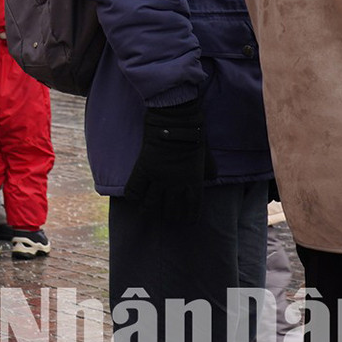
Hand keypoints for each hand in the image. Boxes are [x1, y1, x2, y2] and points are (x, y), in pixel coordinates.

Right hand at [124, 98, 212, 217]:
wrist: (175, 120)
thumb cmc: (194, 136)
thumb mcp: (206, 157)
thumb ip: (207, 171)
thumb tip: (209, 179)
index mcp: (194, 182)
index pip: (192, 211)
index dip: (189, 219)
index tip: (185, 220)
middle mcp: (176, 184)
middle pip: (171, 212)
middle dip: (169, 215)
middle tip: (165, 212)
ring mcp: (159, 178)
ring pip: (151, 206)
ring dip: (150, 210)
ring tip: (148, 209)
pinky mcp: (143, 169)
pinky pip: (134, 190)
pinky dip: (133, 196)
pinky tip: (134, 197)